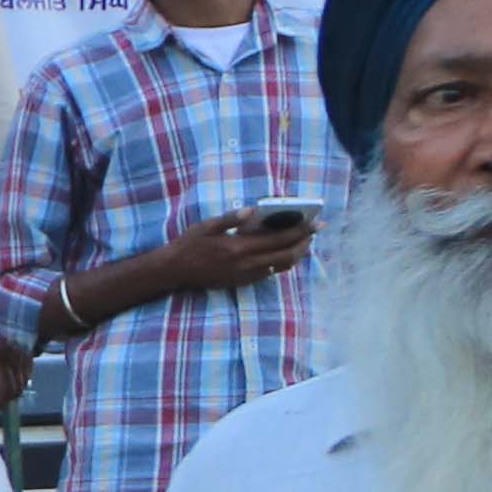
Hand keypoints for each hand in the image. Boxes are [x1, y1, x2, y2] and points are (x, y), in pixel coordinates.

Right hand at [137, 207, 318, 302]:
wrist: (175, 271)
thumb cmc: (189, 245)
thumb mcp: (206, 226)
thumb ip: (230, 218)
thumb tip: (251, 210)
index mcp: (238, 247)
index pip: (278, 239)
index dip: (300, 231)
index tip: (315, 223)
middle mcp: (245, 264)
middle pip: (286, 254)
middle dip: (305, 242)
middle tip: (316, 232)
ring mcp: (245, 275)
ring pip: (281, 266)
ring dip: (297, 254)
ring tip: (305, 242)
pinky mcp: (242, 281)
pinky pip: (270, 272)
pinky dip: (282, 261)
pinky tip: (285, 252)